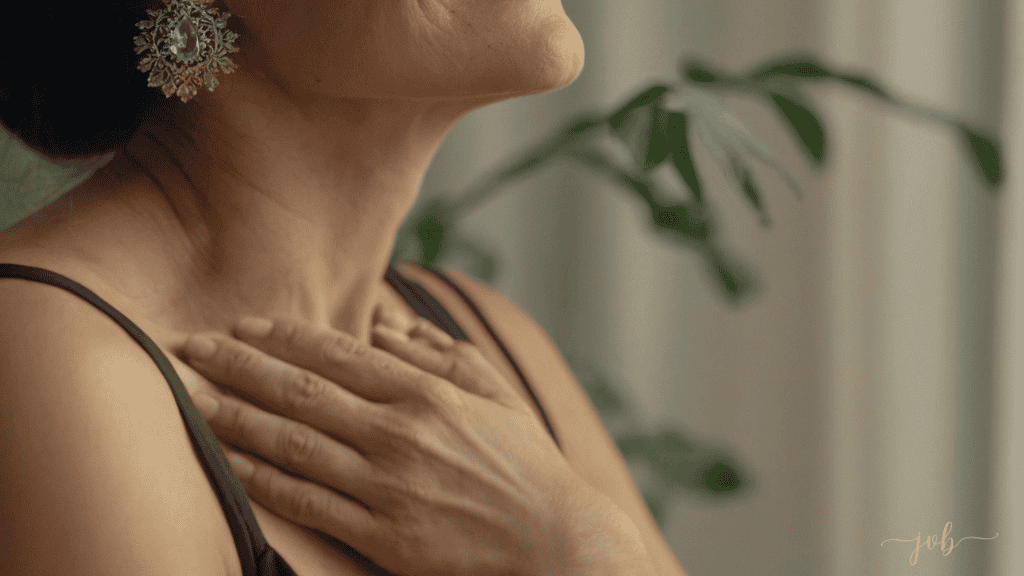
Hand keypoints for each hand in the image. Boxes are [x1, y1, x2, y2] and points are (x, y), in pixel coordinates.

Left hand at [179, 315, 615, 575]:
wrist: (557, 542)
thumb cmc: (526, 463)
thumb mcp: (496, 395)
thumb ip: (440, 355)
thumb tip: (389, 323)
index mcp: (428, 395)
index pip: (339, 355)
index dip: (283, 338)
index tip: (243, 325)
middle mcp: (401, 434)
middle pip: (302, 393)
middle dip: (240, 367)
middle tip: (192, 348)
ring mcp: (389, 487)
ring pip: (294, 445)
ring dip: (237, 419)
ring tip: (194, 399)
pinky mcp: (383, 536)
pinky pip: (309, 503)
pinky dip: (265, 481)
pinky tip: (233, 462)